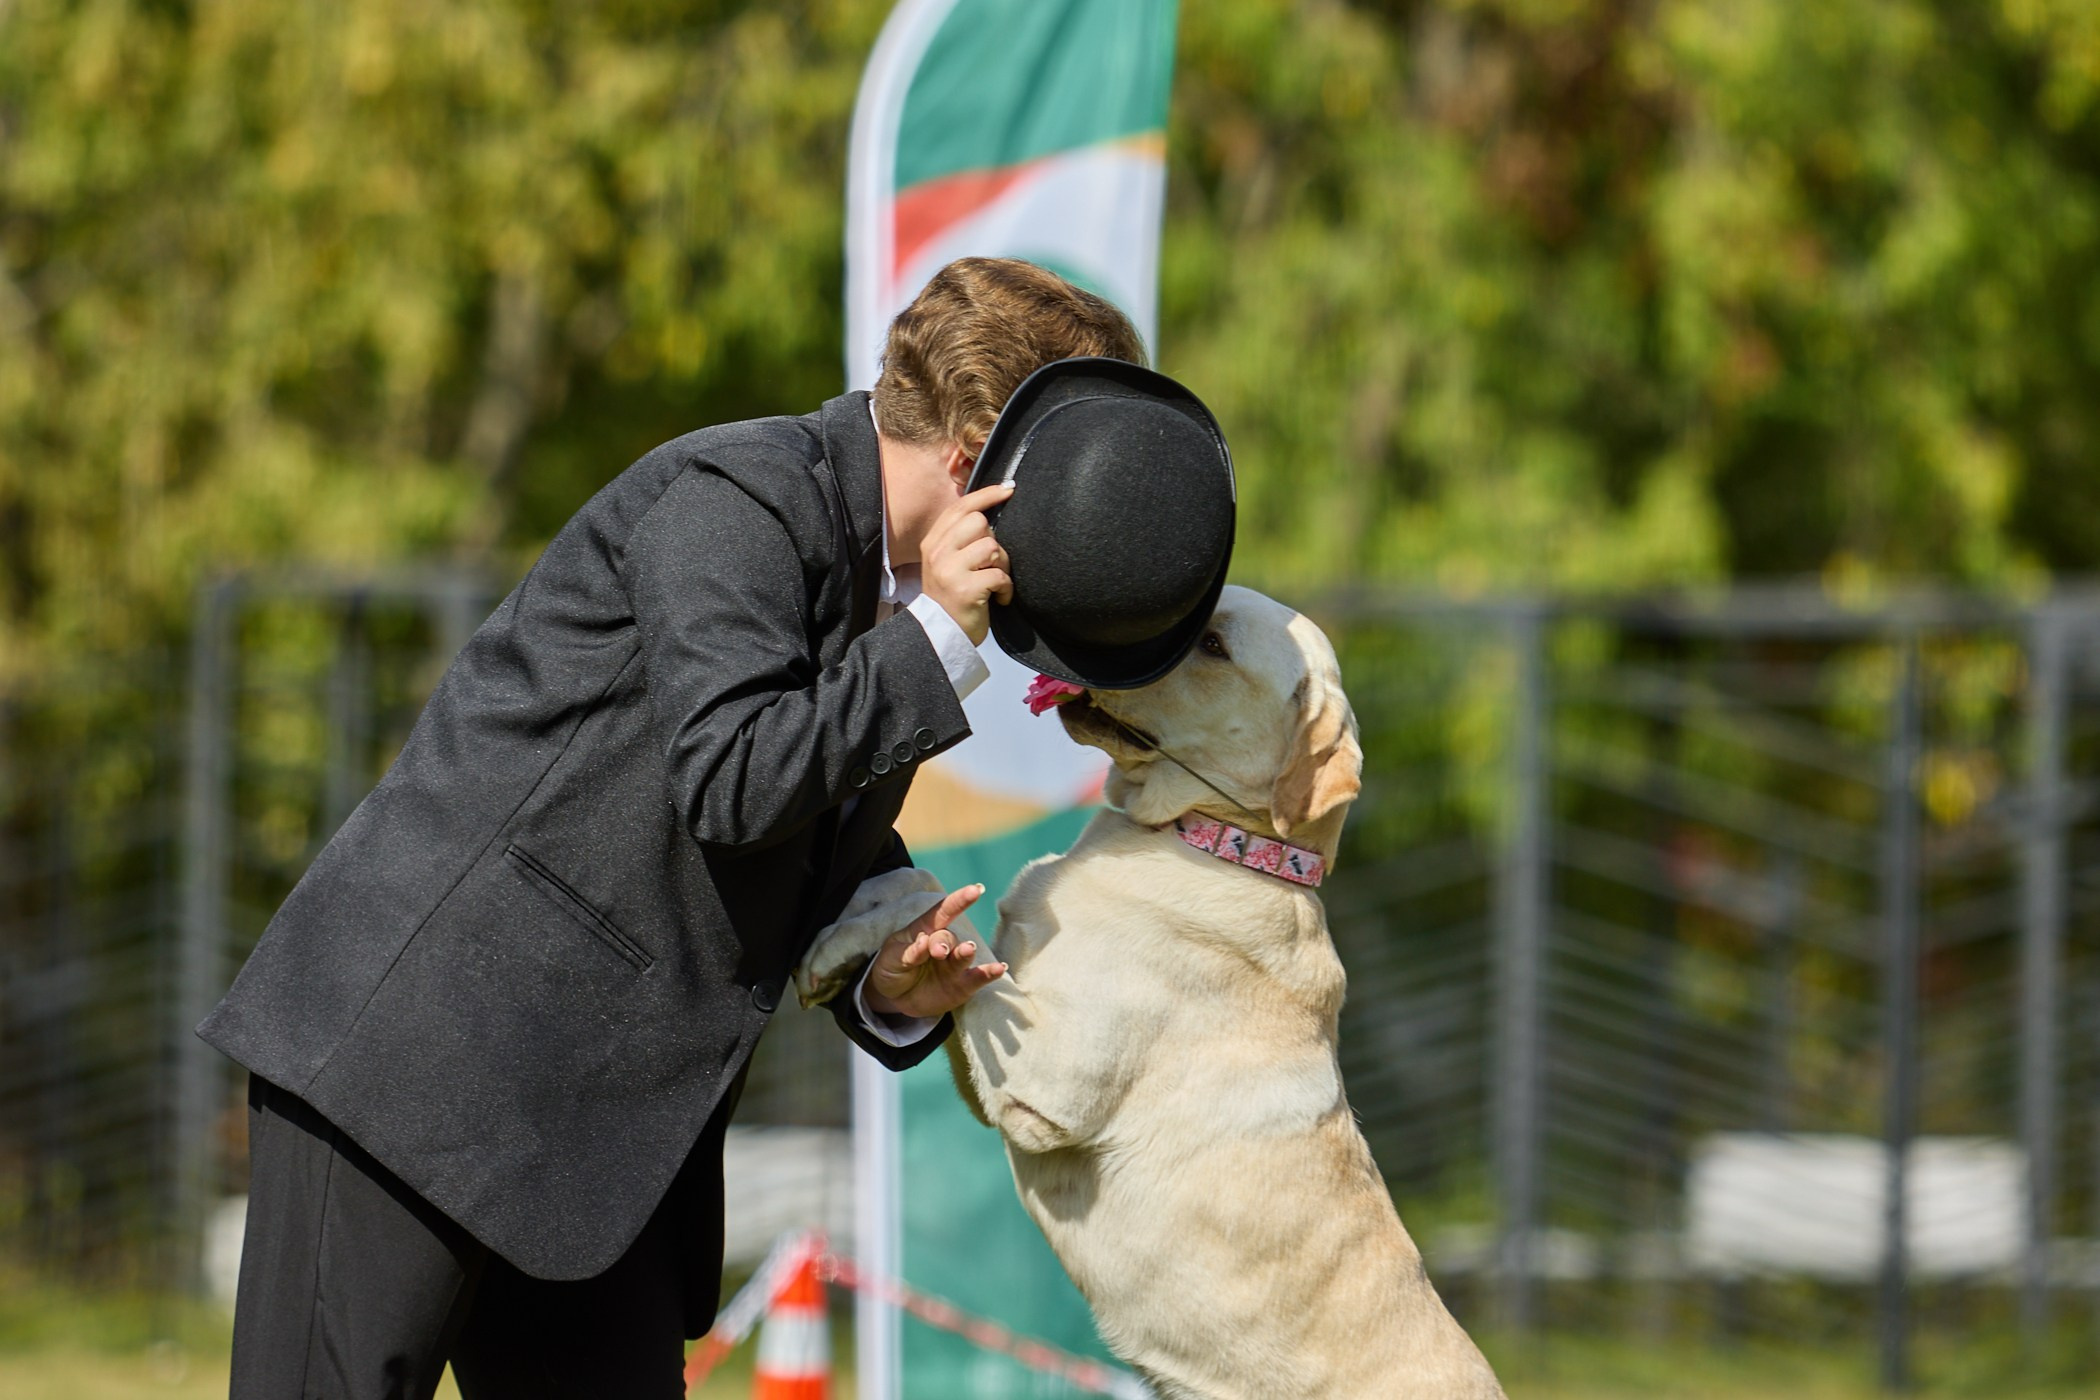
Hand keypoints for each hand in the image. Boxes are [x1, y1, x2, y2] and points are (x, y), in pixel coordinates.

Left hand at [862, 884, 1007, 1020]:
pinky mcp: (962, 985)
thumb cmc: (892, 970)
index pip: (943, 912)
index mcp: (925, 931)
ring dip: (966, 952)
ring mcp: (954, 965)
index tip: (976, 890)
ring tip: (968, 950)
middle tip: (938, 952)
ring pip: (964, 955)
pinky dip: (989, 973)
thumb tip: (924, 942)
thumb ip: (908, 952)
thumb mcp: (891, 959)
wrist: (895, 998)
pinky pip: (977, 978)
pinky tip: (999, 968)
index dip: (960, 900)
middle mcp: (944, 945)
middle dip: (944, 943)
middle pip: (949, 937)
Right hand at [920, 482, 1015, 644]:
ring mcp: (950, 570)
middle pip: (979, 522)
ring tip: (995, 582)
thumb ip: (959, 538)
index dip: (987, 495)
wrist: (939, 635)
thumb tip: (988, 512)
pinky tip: (999, 598)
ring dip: (1003, 566)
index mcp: (933, 542)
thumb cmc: (950, 597)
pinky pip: (999, 575)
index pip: (961, 507)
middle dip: (993, 541)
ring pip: (992, 547)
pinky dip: (1006, 588)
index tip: (1008, 488)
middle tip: (991, 563)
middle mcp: (938, 552)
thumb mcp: (945, 562)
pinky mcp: (966, 589)